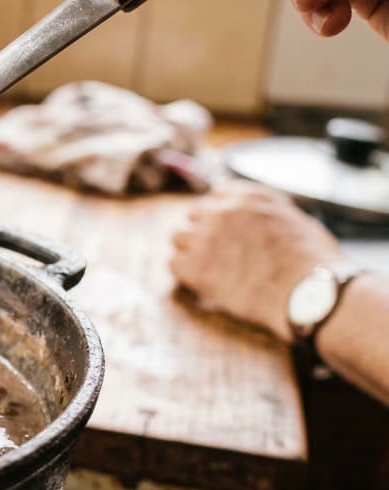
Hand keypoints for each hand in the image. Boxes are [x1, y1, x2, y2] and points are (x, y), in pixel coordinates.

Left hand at [170, 184, 344, 341]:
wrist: (310, 294)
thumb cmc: (315, 264)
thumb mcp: (298, 222)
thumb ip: (271, 214)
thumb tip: (263, 221)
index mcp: (249, 197)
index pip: (215, 195)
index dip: (218, 214)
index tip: (222, 230)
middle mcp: (223, 211)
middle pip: (193, 215)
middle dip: (202, 232)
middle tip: (216, 254)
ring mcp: (205, 237)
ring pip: (178, 237)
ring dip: (190, 252)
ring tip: (210, 270)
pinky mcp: (195, 266)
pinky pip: (174, 264)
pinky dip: (185, 275)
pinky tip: (202, 284)